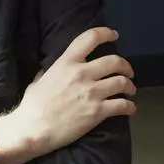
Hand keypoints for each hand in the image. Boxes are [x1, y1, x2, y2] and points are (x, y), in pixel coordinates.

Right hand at [9, 27, 136, 152]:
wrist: (33, 130)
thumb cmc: (32, 107)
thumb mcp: (39, 80)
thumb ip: (51, 71)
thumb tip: (53, 69)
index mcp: (67, 62)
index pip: (90, 38)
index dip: (106, 34)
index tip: (114, 36)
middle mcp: (82, 73)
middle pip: (114, 61)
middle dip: (125, 66)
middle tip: (128, 71)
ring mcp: (92, 92)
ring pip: (122, 82)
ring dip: (129, 86)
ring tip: (130, 90)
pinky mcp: (98, 111)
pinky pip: (122, 105)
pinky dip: (129, 107)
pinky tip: (130, 108)